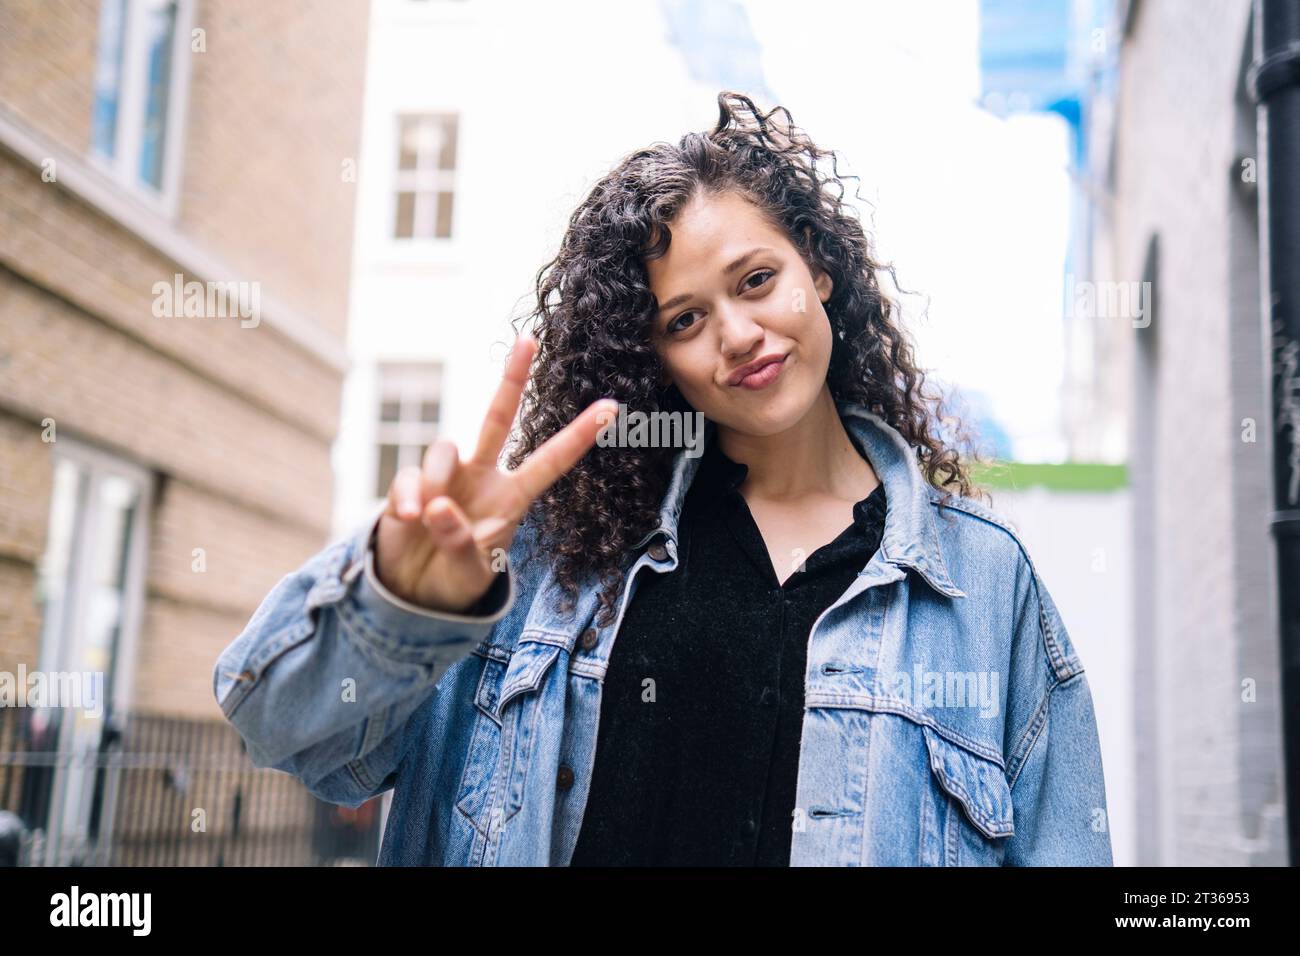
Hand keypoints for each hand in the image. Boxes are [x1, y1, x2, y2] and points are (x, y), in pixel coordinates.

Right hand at [373, 334, 616, 614]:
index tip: (612, 407)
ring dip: (436, 480)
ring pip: (445, 447)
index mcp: (512, 498)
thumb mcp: (468, 572)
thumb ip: (458, 542)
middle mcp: (482, 477)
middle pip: (498, 419)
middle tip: (529, 340)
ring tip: (425, 518)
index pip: (551, 462)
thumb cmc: (456, 580)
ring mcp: (446, 476)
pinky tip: (407, 519)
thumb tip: (438, 506)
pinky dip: (407, 497)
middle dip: (513, 379)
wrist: (414, 593)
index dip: (579, 436)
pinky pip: (409, 476)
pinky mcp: (412, 482)